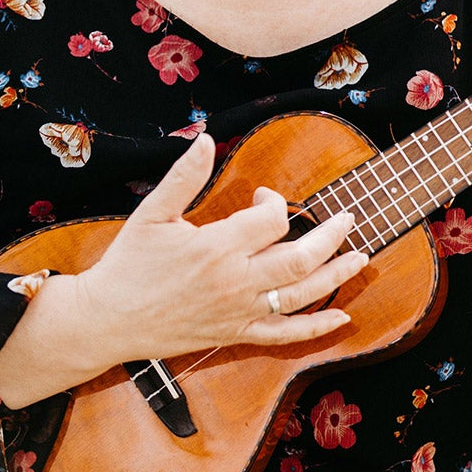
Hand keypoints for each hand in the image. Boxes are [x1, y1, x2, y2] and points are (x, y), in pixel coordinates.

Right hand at [77, 130, 366, 366]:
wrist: (109, 319)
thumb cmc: (129, 264)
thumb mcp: (152, 213)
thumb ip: (183, 176)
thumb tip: (205, 137)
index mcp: (217, 247)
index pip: (272, 220)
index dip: (276, 201)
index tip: (263, 196)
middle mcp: (236, 281)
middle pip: (300, 259)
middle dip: (331, 236)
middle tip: (349, 218)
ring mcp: (239, 311)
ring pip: (301, 296)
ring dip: (337, 276)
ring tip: (361, 257)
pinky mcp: (236, 333)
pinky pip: (284, 334)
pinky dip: (316, 328)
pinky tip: (342, 318)